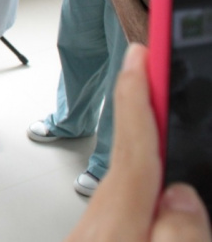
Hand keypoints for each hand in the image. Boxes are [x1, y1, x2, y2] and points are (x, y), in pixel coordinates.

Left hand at [66, 44, 210, 241]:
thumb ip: (179, 236)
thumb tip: (182, 195)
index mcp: (120, 221)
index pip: (134, 145)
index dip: (137, 94)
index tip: (141, 53)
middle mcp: (103, 217)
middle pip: (132, 151)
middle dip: (144, 102)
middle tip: (155, 56)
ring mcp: (96, 229)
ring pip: (129, 175)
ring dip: (143, 135)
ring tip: (158, 98)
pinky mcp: (99, 238)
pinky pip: (125, 198)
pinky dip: (139, 173)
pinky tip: (152, 170)